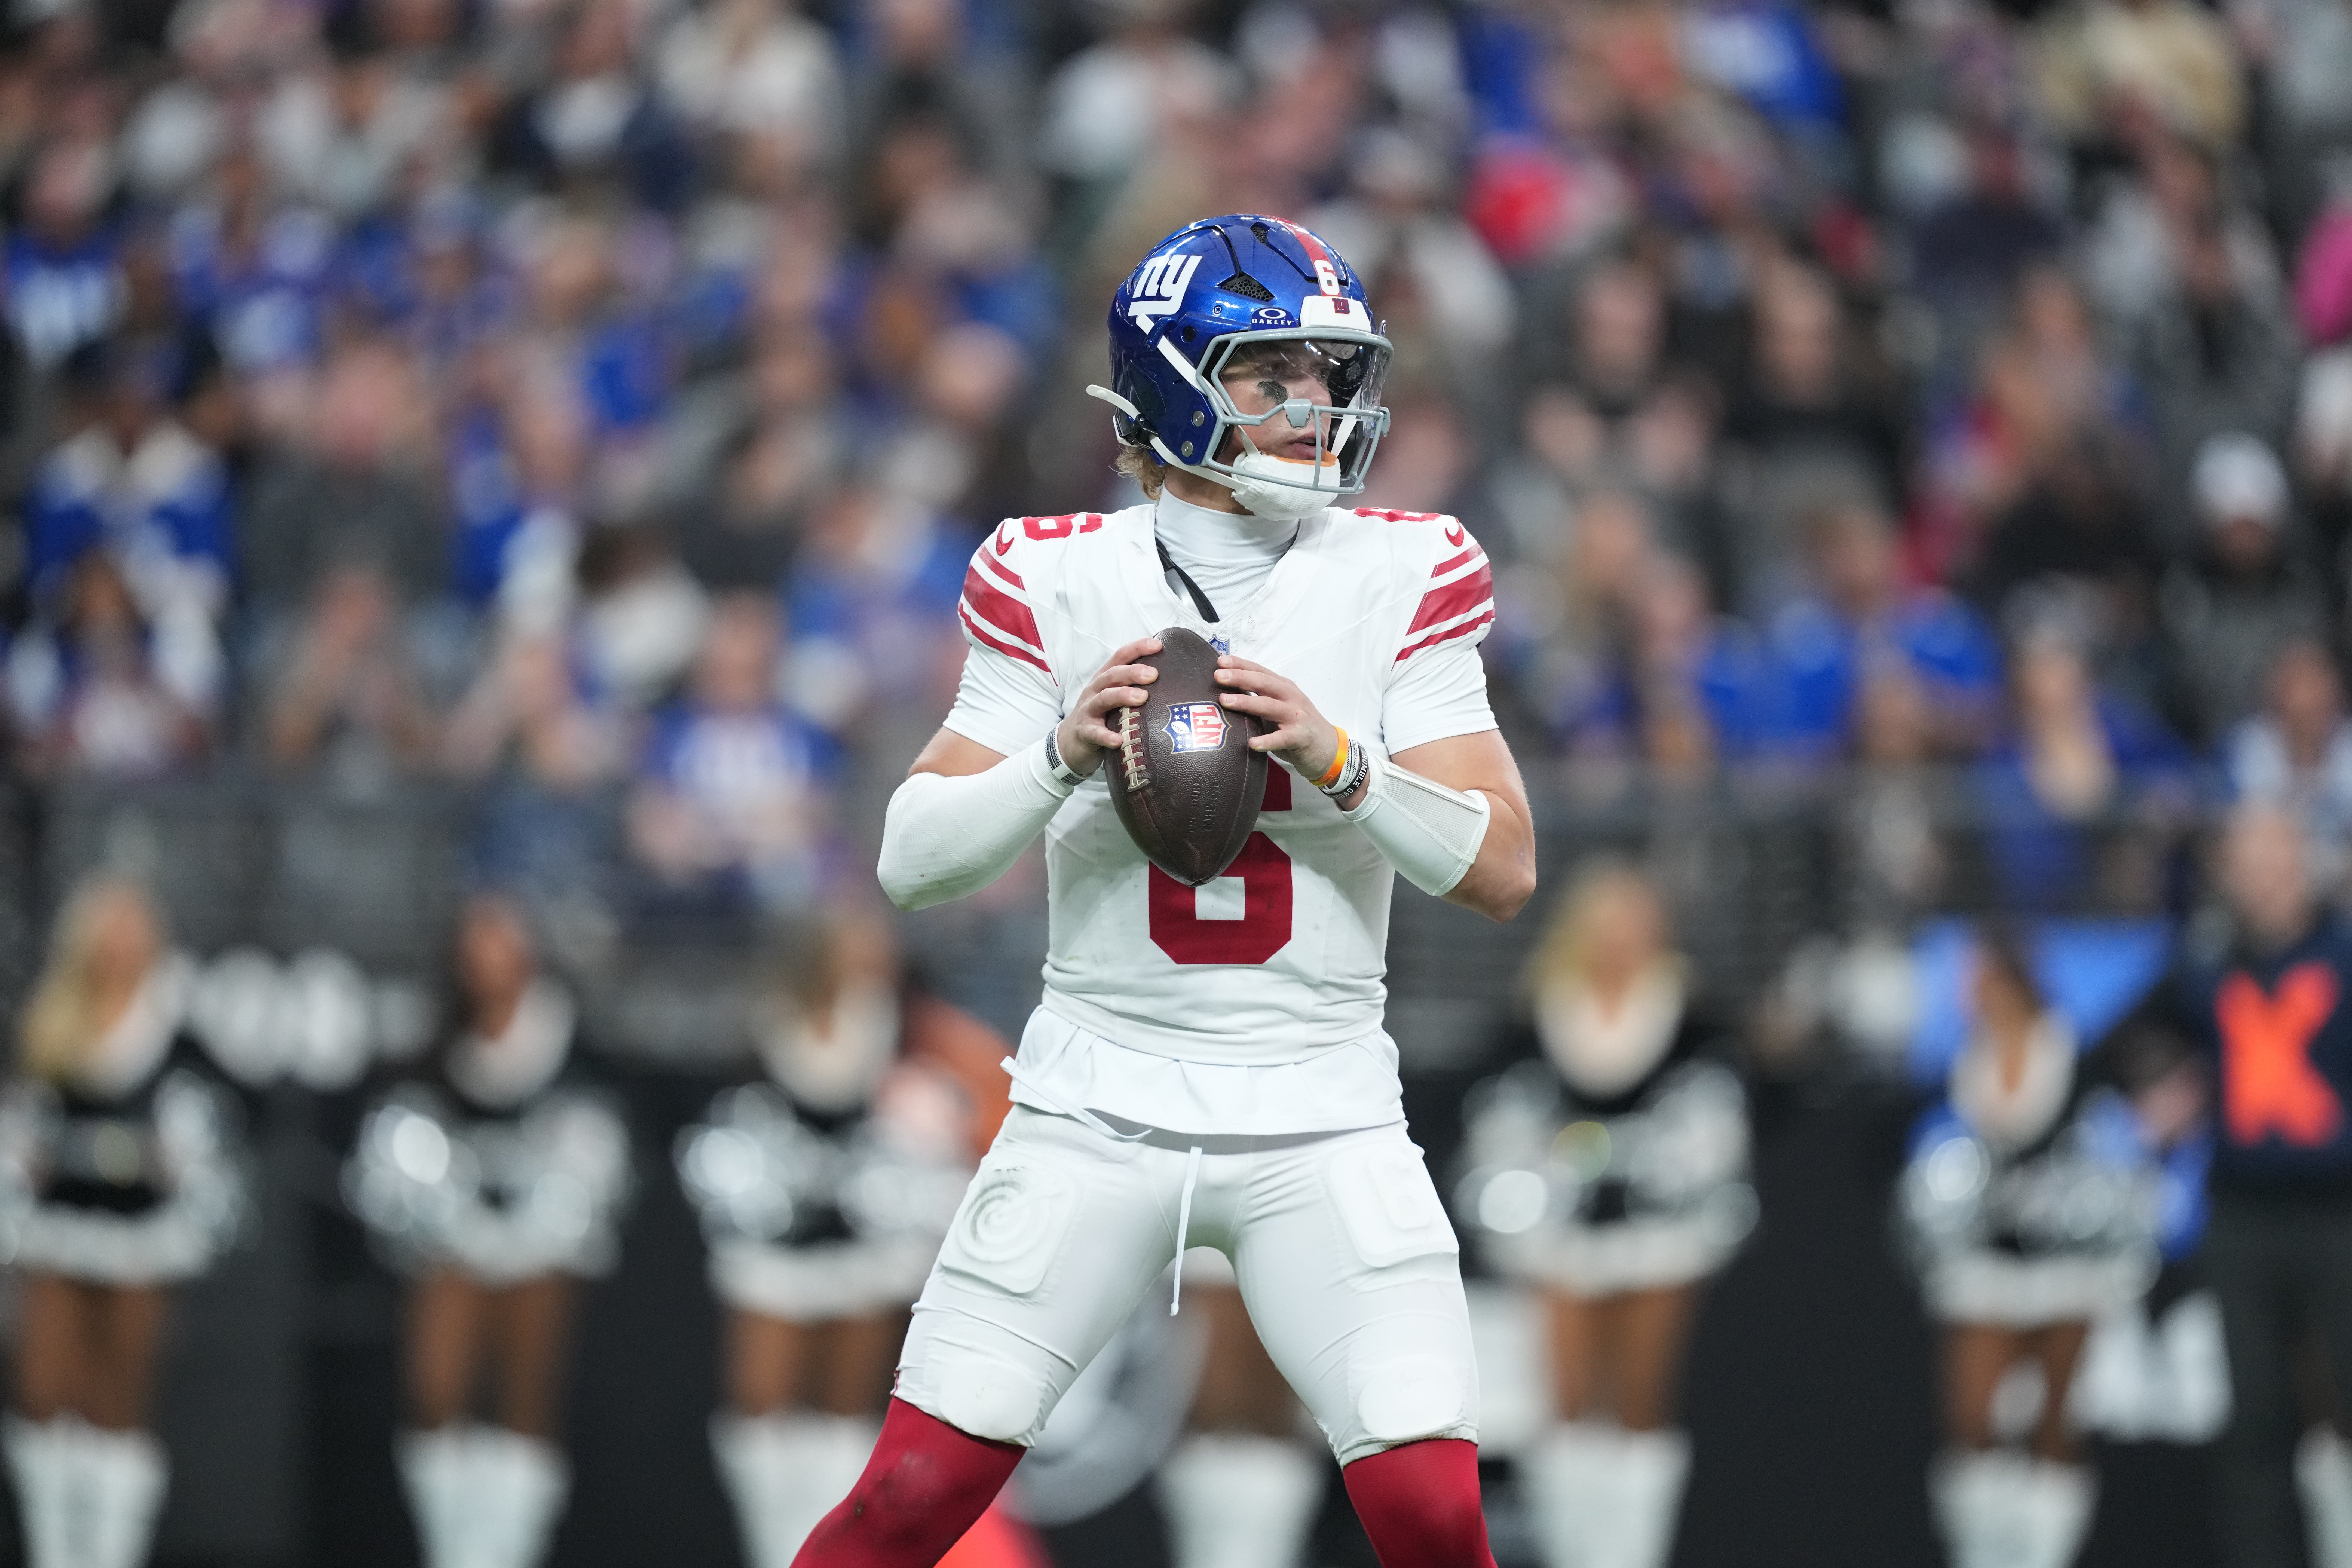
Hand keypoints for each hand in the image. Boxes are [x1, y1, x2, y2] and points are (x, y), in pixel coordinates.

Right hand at [1054, 637, 1161, 776]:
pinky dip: (1106, 736)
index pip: (1120, 657)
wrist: (1070, 742)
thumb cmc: (1101, 717)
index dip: (1137, 648)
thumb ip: (1135, 688)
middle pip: (1112, 675)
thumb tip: (1171, 683)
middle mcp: (1095, 690)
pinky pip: (1095, 733)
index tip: (1158, 645)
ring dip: (1122, 696)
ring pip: (1103, 699)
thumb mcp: (1114, 698)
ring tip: (1141, 698)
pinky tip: (1118, 740)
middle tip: (1153, 674)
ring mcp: (1088, 710)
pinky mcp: (1084, 732)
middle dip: (1132, 672)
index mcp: (1105, 679)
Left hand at [1213, 655, 1343, 783]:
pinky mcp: (1300, 737)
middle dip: (1241, 677)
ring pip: (1270, 706)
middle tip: (1218, 676)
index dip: (1241, 665)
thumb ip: (1259, 699)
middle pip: (1264, 683)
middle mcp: (1291, 698)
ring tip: (1226, 701)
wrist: (1326, 749)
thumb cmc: (1296, 727)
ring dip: (1247, 702)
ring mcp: (1296, 717)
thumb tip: (1226, 693)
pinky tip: (1251, 743)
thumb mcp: (1279, 707)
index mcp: (1284, 688)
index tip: (1220, 661)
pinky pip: (1281, 738)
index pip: (1260, 671)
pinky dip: (1266, 741)